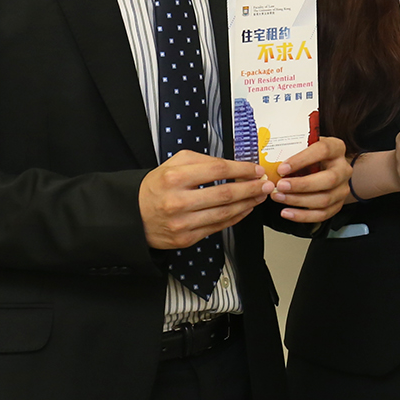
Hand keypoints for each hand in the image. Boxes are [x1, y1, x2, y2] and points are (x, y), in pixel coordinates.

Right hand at [140, 150, 267, 248]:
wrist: (132, 216)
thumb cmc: (156, 187)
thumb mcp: (173, 164)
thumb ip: (202, 160)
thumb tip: (232, 165)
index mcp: (174, 178)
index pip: (218, 170)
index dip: (242, 169)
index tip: (255, 169)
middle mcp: (178, 201)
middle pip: (226, 193)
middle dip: (251, 188)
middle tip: (266, 184)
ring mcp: (182, 223)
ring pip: (225, 213)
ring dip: (248, 204)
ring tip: (260, 196)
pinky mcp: (186, 239)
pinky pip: (218, 227)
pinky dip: (236, 217)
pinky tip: (245, 209)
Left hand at [271, 135, 352, 223]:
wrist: (325, 167)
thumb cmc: (310, 156)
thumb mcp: (304, 146)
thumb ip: (292, 150)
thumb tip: (268, 157)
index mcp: (336, 148)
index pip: (323, 150)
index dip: (302, 160)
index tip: (282, 168)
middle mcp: (343, 168)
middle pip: (329, 179)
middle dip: (302, 185)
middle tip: (280, 186)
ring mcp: (342, 188)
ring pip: (324, 199)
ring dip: (298, 200)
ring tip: (278, 197)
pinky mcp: (337, 204)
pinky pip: (322, 214)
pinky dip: (302, 215)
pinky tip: (286, 212)